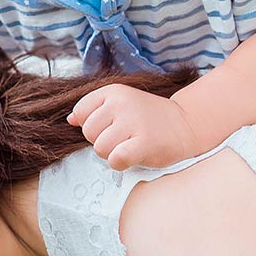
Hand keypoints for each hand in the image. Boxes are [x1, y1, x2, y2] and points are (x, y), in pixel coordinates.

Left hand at [69, 84, 202, 169]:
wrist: (185, 124)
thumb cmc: (148, 118)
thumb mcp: (120, 104)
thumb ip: (94, 110)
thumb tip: (70, 120)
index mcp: (112, 91)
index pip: (80, 112)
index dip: (92, 125)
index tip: (112, 126)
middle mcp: (120, 103)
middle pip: (88, 133)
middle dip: (102, 141)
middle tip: (125, 138)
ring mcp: (132, 122)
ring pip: (99, 148)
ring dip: (113, 153)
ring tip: (131, 145)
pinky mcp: (143, 142)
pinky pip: (115, 159)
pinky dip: (120, 163)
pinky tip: (134, 156)